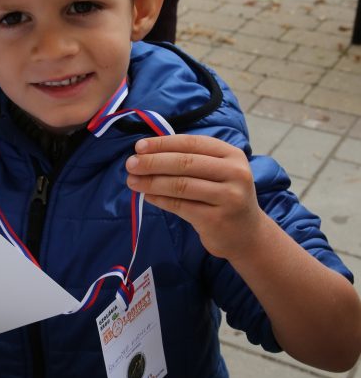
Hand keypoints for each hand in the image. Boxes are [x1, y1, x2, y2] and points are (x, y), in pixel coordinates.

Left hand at [126, 134, 263, 259]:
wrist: (246, 234)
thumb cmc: (223, 197)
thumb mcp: (216, 172)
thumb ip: (189, 160)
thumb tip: (145, 153)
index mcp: (231, 155)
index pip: (191, 143)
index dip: (163, 144)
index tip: (139, 147)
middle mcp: (234, 173)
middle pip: (185, 163)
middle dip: (153, 162)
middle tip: (130, 164)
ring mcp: (228, 197)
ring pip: (181, 185)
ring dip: (152, 182)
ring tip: (132, 181)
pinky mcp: (216, 219)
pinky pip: (180, 206)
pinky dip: (160, 199)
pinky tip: (146, 196)